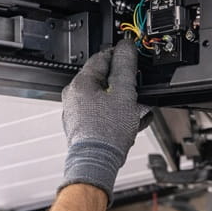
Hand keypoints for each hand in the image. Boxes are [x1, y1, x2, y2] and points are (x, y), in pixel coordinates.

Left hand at [59, 38, 149, 203]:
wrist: (97, 162)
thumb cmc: (106, 132)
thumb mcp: (124, 94)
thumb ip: (125, 67)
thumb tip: (126, 47)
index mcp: (80, 83)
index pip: (102, 57)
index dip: (121, 56)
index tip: (133, 58)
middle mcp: (73, 96)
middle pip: (103, 80)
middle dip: (124, 85)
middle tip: (138, 91)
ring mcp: (75, 113)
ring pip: (104, 99)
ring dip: (122, 102)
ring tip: (137, 111)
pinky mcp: (81, 127)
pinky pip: (100, 114)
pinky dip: (115, 115)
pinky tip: (128, 123)